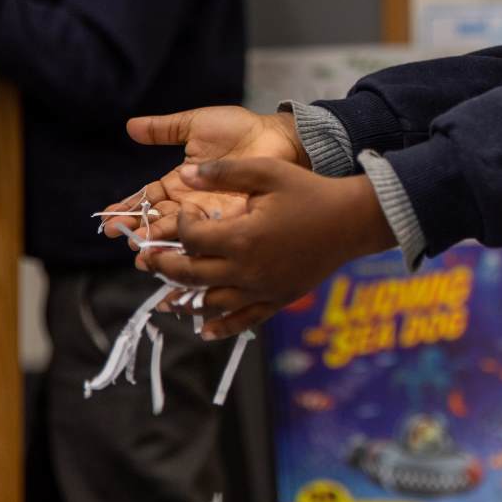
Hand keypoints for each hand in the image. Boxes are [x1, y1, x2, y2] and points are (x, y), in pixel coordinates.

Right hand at [102, 107, 307, 242]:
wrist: (276, 136)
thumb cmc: (239, 129)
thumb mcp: (195, 126)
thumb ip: (164, 130)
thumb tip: (129, 126)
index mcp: (180, 180)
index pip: (147, 199)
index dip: (127, 209)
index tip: (107, 220)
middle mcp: (191, 201)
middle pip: (158, 220)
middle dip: (139, 231)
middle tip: (124, 240)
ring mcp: (211, 212)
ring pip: (178, 232)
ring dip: (159, 243)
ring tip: (142, 254)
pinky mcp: (231, 219)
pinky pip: (207, 236)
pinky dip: (190, 245)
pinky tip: (176, 254)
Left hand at [139, 157, 394, 338]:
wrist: (352, 220)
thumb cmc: (310, 191)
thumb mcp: (267, 172)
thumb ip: (224, 172)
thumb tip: (183, 173)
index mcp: (241, 237)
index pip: (191, 238)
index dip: (181, 223)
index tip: (188, 212)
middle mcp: (246, 270)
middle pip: (189, 275)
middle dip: (164, 264)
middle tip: (149, 257)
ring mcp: (261, 289)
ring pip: (210, 303)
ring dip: (184, 297)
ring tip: (169, 289)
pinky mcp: (277, 300)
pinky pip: (243, 321)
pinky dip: (221, 327)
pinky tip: (205, 329)